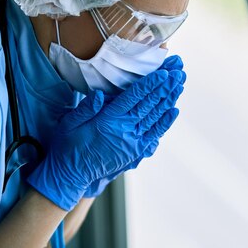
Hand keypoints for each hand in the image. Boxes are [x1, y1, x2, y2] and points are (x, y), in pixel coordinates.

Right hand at [27, 67, 183, 210]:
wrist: (71, 175)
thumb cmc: (68, 146)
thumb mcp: (69, 123)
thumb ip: (85, 108)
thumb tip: (99, 95)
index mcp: (108, 121)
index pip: (134, 98)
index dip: (150, 84)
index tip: (164, 72)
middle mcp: (124, 131)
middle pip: (150, 105)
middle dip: (165, 87)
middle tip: (178, 72)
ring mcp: (132, 143)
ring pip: (155, 117)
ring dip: (169, 100)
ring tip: (179, 84)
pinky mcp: (135, 152)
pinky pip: (154, 134)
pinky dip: (165, 122)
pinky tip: (173, 110)